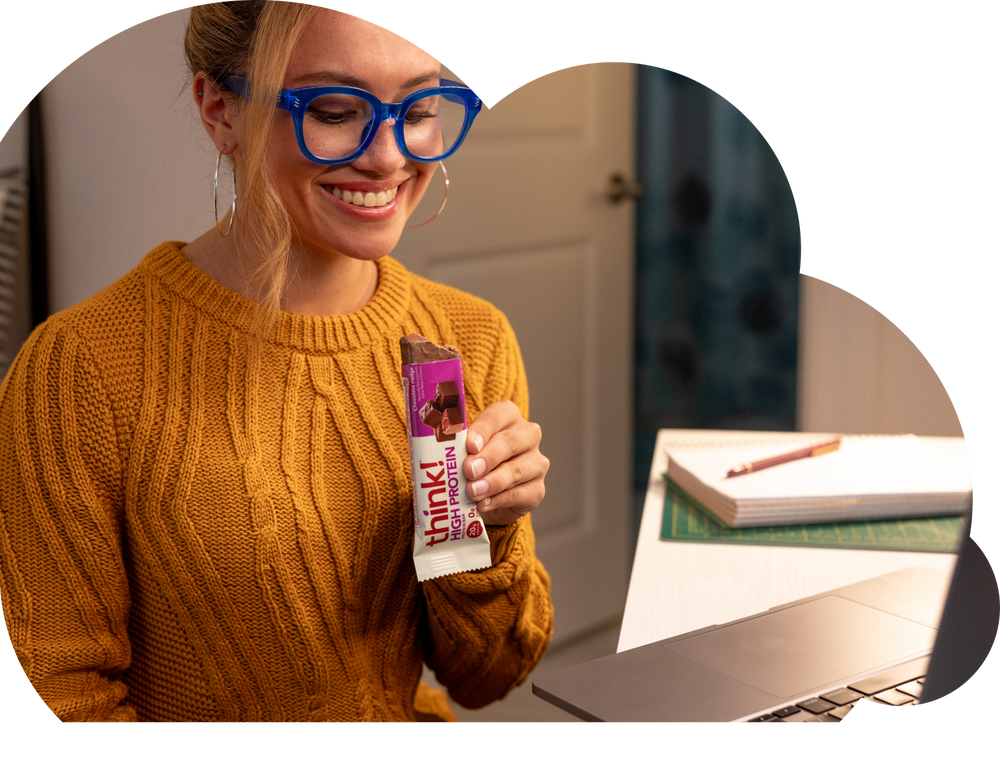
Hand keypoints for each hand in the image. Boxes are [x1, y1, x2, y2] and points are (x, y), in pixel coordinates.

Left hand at [464, 401, 549, 525]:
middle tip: (469, 470)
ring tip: (472, 491)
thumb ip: (454, 446)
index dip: (483, 430)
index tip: (470, 445)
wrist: (486, 497)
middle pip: (510, 442)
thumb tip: (435, 449)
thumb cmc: (471, 465)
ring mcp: (536, 463)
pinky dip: (498, 500)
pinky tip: (483, 504)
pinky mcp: (537, 490)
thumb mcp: (461, 450)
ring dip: (492, 482)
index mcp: (507, 417)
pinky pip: (520, 494)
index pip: (498, 416)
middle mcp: (527, 436)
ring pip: (516, 470)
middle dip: (488, 457)